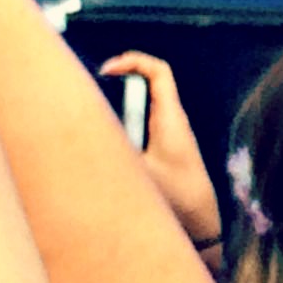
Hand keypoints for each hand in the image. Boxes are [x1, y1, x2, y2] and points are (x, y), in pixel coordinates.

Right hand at [96, 52, 220, 249]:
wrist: (202, 220)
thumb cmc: (177, 197)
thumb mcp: (140, 176)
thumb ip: (113, 158)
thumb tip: (79, 144)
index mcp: (169, 117)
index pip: (158, 71)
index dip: (133, 61)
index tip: (107, 70)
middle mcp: (171, 119)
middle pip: (147, 82)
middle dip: (120, 78)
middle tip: (92, 83)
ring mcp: (169, 133)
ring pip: (142, 103)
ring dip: (119, 101)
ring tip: (92, 106)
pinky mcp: (164, 148)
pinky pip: (141, 122)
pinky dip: (123, 122)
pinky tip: (104, 137)